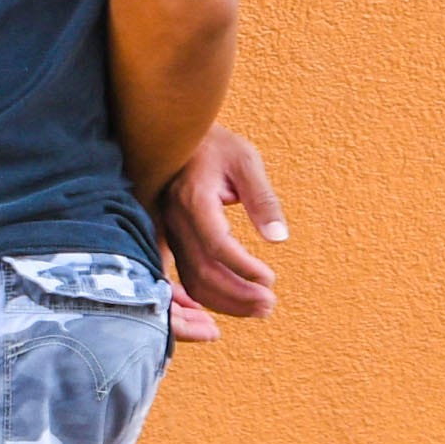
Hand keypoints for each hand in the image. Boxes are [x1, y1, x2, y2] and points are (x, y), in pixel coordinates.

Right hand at [157, 124, 285, 337]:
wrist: (172, 134)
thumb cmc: (214, 145)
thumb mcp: (246, 162)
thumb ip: (262, 200)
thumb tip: (278, 238)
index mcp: (193, 200)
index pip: (217, 244)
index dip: (243, 267)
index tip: (269, 280)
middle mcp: (174, 220)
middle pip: (201, 271)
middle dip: (237, 295)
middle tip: (269, 304)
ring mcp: (165, 232)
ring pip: (188, 280)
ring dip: (222, 302)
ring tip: (258, 308)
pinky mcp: (165, 240)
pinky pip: (176, 277)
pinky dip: (195, 299)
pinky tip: (218, 310)